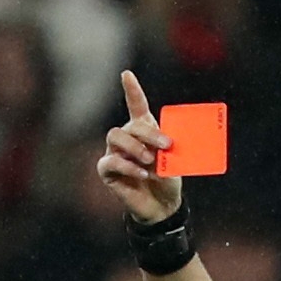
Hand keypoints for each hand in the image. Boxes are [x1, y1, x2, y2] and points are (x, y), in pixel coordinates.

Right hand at [96, 70, 182, 223]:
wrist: (161, 204)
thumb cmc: (167, 178)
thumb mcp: (173, 159)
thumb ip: (167, 147)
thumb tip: (166, 143)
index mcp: (143, 130)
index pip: (136, 106)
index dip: (131, 90)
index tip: (126, 75)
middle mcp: (126, 138)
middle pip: (130, 125)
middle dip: (148, 133)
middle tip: (166, 146)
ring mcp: (114, 153)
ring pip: (116, 137)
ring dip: (135, 147)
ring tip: (149, 160)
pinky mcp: (107, 170)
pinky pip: (110, 161)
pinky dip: (127, 166)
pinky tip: (141, 173)